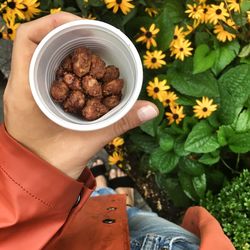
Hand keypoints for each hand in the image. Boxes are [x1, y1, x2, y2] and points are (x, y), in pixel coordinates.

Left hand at [3, 12, 157, 178]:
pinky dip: (68, 65)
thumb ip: (120, 122)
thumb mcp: (88, 142)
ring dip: (68, 49)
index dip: (54, 23)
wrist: (37, 180)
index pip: (28, 38)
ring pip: (44, 56)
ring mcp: (27, 91)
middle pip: (38, 42)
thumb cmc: (52, 165)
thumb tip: (152, 108)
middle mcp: (22, 86)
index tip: (83, 27)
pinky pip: (48, 71)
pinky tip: (86, 70)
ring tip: (93, 49)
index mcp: (24, 92)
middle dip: (68, 34)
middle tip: (95, 38)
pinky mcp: (36, 98)